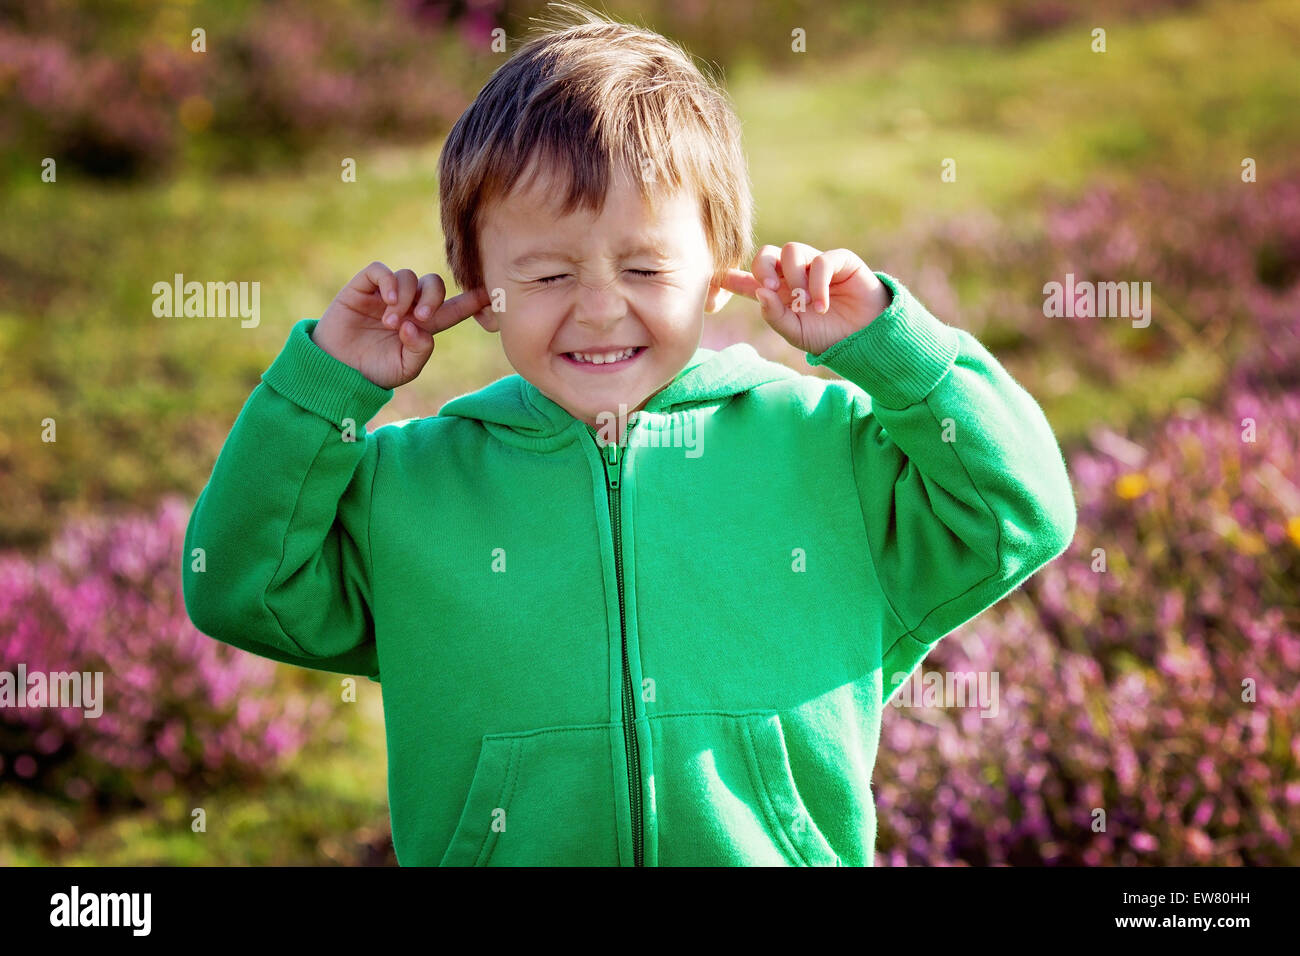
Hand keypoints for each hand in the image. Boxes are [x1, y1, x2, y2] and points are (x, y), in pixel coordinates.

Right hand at [312, 262, 490, 389]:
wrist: (337, 371)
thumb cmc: (373, 372)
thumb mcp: (405, 369)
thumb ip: (421, 350)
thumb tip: (419, 324)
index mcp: (423, 325)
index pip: (453, 308)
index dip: (471, 301)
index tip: (489, 294)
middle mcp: (407, 305)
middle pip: (433, 285)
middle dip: (433, 298)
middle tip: (421, 318)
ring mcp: (385, 295)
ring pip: (408, 277)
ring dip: (405, 298)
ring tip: (391, 323)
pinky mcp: (362, 288)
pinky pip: (381, 271)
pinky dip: (389, 282)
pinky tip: (387, 301)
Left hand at [721, 242, 891, 355]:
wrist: (865, 338)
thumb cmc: (829, 336)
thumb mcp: (795, 333)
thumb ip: (775, 316)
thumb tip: (759, 292)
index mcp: (778, 294)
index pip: (750, 280)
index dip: (732, 277)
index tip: (716, 277)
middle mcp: (793, 276)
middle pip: (767, 255)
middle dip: (762, 267)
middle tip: (769, 288)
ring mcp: (815, 265)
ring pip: (791, 251)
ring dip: (794, 278)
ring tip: (805, 303)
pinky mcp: (839, 261)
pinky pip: (820, 261)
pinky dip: (818, 283)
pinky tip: (822, 306)